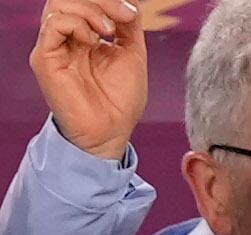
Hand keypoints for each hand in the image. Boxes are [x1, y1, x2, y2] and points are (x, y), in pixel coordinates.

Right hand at [31, 0, 145, 160]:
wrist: (111, 131)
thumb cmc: (120, 99)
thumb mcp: (132, 53)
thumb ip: (128, 25)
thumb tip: (130, 2)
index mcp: (83, 34)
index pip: (83, 1)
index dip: (106, 1)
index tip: (130, 12)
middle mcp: (64, 37)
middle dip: (100, 1)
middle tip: (123, 15)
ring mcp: (53, 46)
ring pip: (59, 5)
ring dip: (90, 10)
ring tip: (108, 31)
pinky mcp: (45, 58)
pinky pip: (53, 25)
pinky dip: (76, 24)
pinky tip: (93, 41)